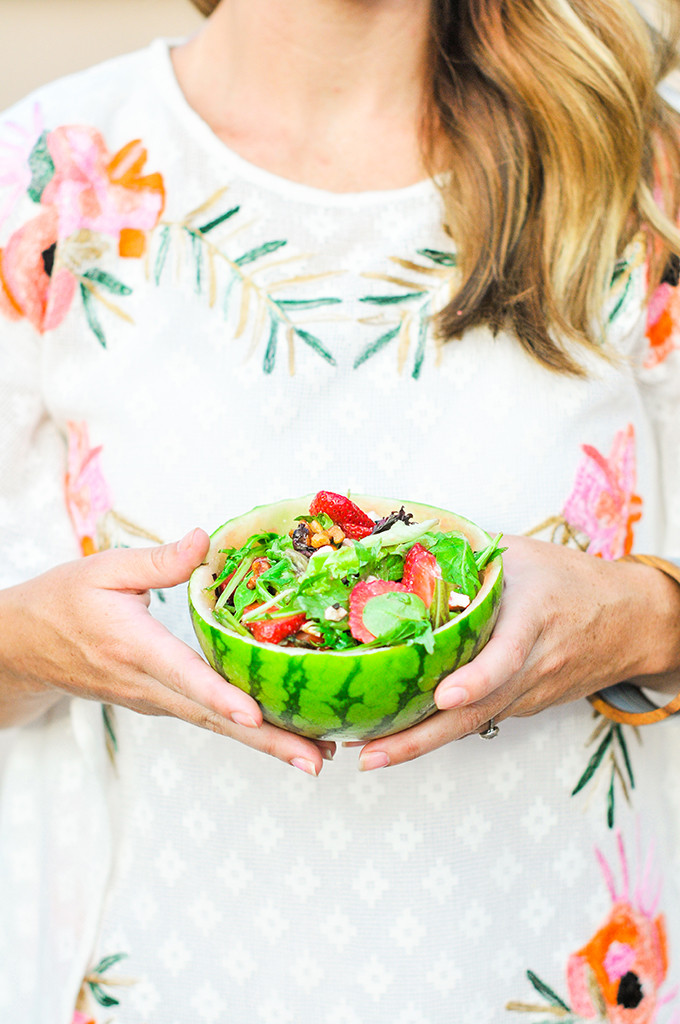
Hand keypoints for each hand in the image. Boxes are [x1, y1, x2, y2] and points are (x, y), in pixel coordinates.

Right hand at [0, 529, 334, 774]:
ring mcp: (152, 701)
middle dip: (267, 741)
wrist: (23, 647)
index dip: (221, 697)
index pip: (183, 676)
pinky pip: (205, 719)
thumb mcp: (105, 568)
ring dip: (265, 743)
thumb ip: (159, 560)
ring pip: (214, 725)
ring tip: (315, 755)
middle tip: (317, 759)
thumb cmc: (63, 602)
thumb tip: (208, 541)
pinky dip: (244, 731)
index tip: (256, 715)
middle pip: (213, 718)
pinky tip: (280, 731)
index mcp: (134, 648)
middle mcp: (146, 685)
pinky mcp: (158, 703)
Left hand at [354, 536, 679, 769]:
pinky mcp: (523, 705)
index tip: (446, 693)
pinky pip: (478, 718)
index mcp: (535, 618)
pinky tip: (399, 735)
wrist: (632, 621)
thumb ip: (470, 552)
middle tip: (372, 753)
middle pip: (476, 709)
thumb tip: (407, 543)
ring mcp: (529, 692)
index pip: (507, 654)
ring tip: (370, 753)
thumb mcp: (523, 554)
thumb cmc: (573, 582)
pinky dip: (439, 730)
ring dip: (421, 743)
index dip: (477, 677)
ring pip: (472, 722)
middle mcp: (533, 665)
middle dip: (421, 738)